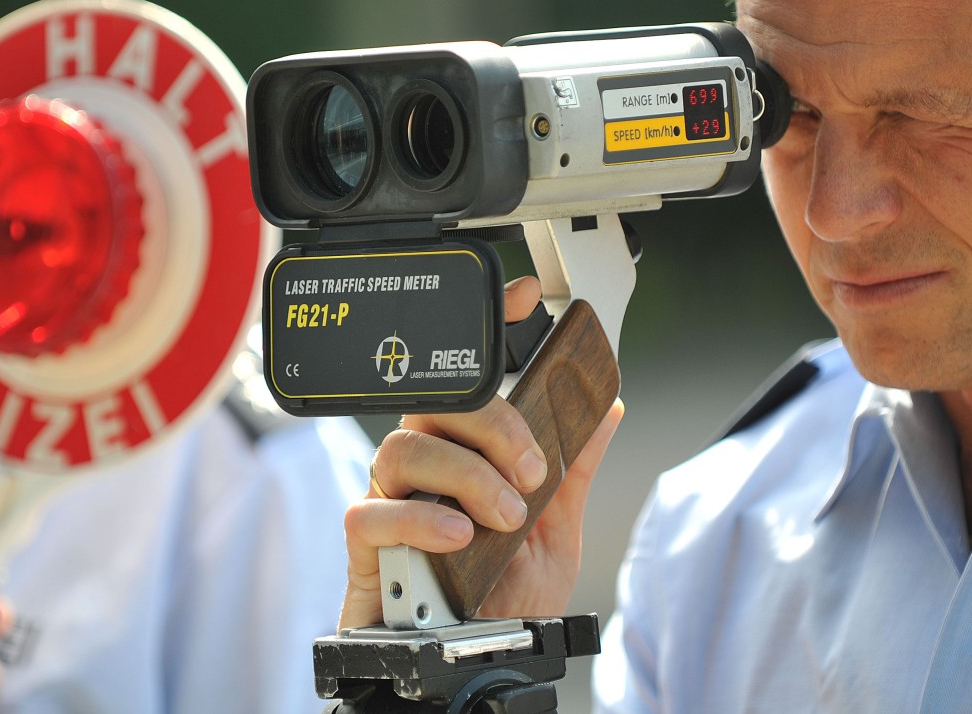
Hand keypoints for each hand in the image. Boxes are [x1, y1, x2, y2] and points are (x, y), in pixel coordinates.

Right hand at [340, 275, 623, 628]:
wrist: (474, 673)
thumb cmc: (501, 607)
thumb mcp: (555, 537)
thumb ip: (572, 473)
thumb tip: (606, 409)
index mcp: (467, 457)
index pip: (467, 380)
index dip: (489, 332)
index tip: (525, 298)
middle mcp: (424, 472)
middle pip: (434, 406)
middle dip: (491, 423)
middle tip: (532, 470)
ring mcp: (391, 504)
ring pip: (401, 448)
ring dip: (464, 475)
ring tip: (501, 517)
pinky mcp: (365, 548)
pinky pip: (370, 512)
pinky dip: (418, 519)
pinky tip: (455, 537)